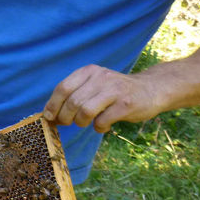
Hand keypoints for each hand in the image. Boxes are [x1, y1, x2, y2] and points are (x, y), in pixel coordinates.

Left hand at [43, 64, 161, 133]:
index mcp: (89, 71)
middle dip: (65, 117)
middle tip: (68, 123)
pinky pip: (102, 121)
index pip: (63, 88)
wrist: (151, 89)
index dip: (53, 105)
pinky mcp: (126, 104)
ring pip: (85, 111)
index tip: (49, 117)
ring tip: (86, 123)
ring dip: (81, 122)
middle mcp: (101, 77)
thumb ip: (75, 94)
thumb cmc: (115, 91)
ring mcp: (114, 90)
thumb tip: (50, 113)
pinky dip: (99, 128)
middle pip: (72, 102)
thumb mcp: (95, 84)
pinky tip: (103, 126)